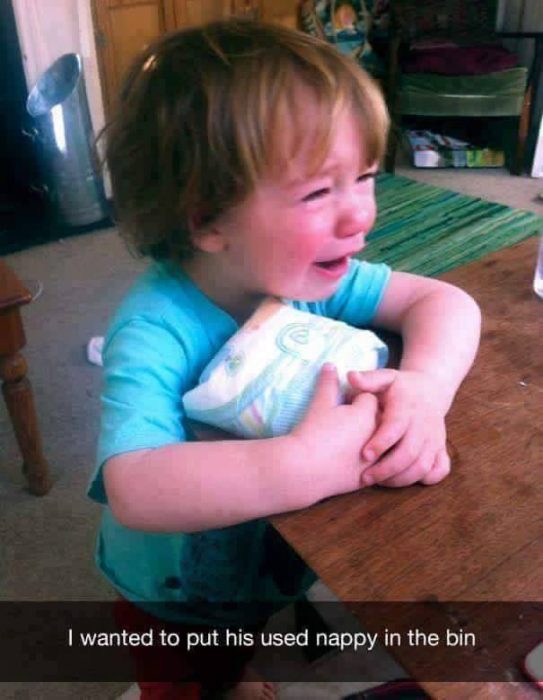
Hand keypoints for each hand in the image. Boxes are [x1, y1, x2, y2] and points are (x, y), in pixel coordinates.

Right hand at [291, 364, 378, 500]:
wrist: (303, 470)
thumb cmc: (312, 432)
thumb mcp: (319, 404)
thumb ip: (328, 383)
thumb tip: (331, 365)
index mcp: (367, 413)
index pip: (369, 398)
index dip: (355, 399)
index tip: (342, 403)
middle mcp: (376, 435)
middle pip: (378, 420)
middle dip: (367, 418)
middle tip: (343, 420)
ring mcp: (374, 458)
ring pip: (378, 445)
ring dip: (370, 440)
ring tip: (345, 441)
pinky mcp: (366, 478)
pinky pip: (373, 466)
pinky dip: (366, 462)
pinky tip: (347, 460)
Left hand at [347, 369, 450, 487]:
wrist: (430, 390)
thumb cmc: (399, 386)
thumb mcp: (385, 377)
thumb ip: (368, 379)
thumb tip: (350, 376)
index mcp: (407, 407)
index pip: (396, 427)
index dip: (381, 442)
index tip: (364, 454)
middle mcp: (423, 424)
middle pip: (409, 453)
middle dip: (387, 469)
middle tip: (365, 478)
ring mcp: (435, 438)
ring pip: (423, 466)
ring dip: (401, 478)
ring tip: (378, 482)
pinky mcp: (441, 448)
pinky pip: (440, 469)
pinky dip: (425, 479)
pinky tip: (404, 480)